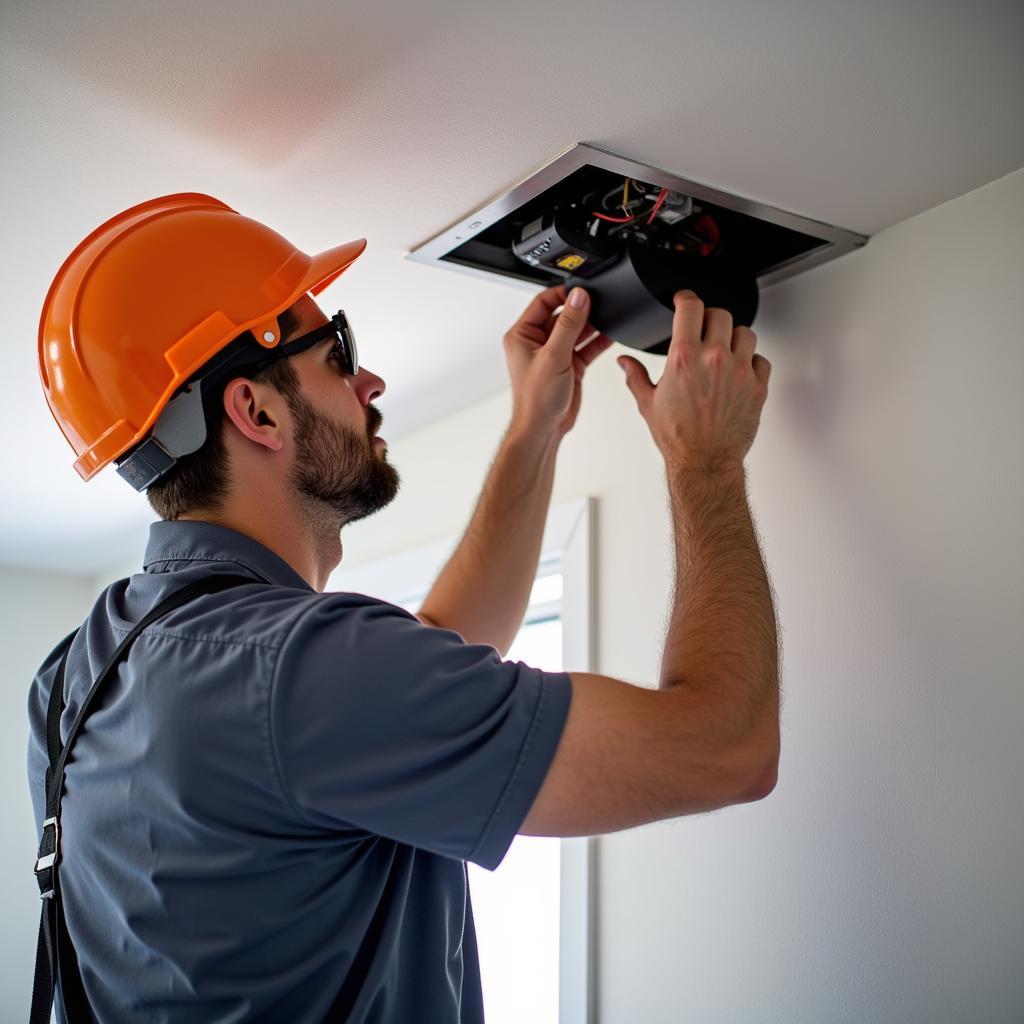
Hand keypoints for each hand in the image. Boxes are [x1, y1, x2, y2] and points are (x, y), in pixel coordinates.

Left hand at [503, 284, 613, 438]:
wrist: (543, 429)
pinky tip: (611, 334)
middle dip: (581, 310)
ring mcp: (554, 353)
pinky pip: (585, 346)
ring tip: (608, 317)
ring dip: (592, 325)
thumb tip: (578, 298)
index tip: (582, 290)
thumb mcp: (553, 356)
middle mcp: (536, 342)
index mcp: (522, 335)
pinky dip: (598, 340)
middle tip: (599, 304)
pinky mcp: (569, 365)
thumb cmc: (536, 400)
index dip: (563, 294)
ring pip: (576, 330)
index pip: (543, 302)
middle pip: (562, 315)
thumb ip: (569, 325)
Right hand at [617, 289, 770, 471]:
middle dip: (710, 319)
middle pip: (720, 314)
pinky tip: (738, 371)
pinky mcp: (757, 386)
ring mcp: (739, 371)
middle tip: (704, 329)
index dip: (686, 298)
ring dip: (734, 337)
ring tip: (724, 350)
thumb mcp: (648, 403)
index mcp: (684, 357)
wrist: (704, 462)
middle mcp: (713, 358)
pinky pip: (761, 360)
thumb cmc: (678, 437)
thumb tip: (625, 363)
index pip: (691, 307)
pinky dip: (751, 362)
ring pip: (745, 332)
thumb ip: (636, 377)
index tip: (685, 301)